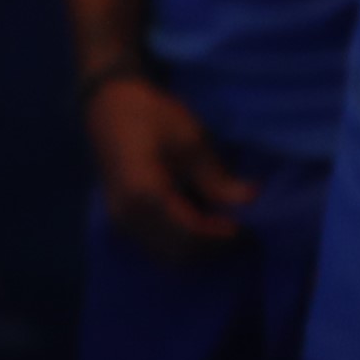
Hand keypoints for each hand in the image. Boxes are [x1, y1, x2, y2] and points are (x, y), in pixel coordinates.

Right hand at [85, 73, 252, 256]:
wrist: (108, 105)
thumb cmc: (150, 115)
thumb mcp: (190, 140)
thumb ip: (218, 178)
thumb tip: (251, 199)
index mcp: (144, 195)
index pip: (191, 234)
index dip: (223, 237)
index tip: (249, 227)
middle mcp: (128, 215)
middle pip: (179, 252)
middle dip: (213, 247)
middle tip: (241, 230)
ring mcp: (120, 220)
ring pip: (166, 255)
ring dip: (197, 248)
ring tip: (221, 227)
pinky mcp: (121, 220)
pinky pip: (155, 245)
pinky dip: (180, 243)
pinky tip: (199, 223)